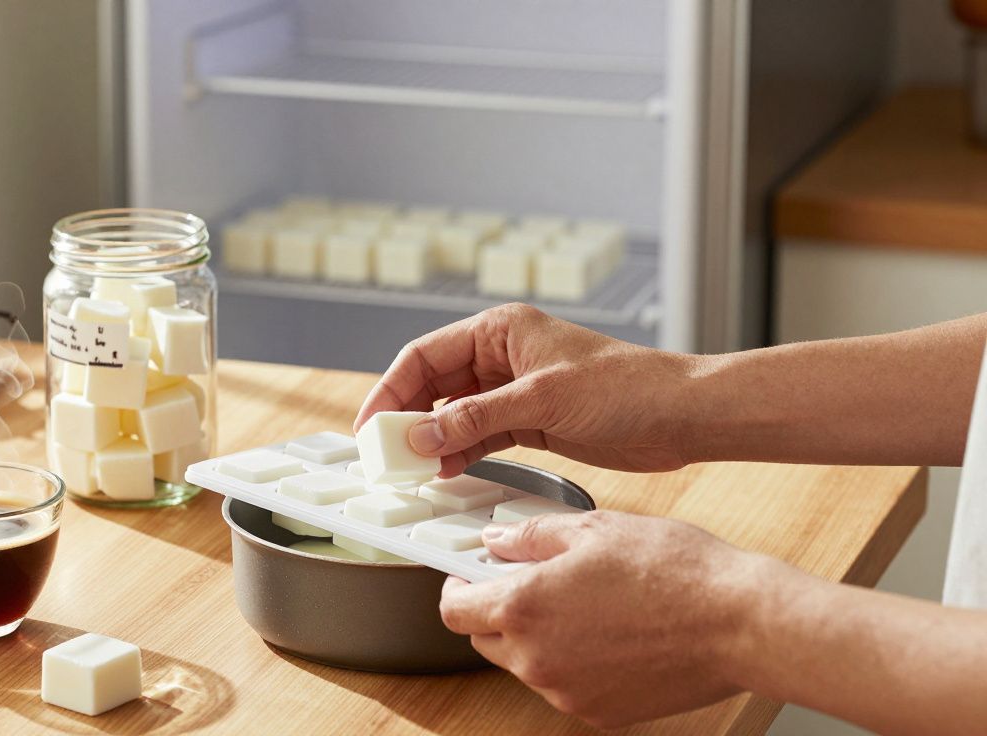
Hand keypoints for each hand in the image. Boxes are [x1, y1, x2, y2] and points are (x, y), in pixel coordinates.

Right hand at [354, 304, 696, 476]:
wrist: (681, 416)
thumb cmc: (626, 388)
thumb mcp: (541, 400)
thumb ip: (476, 418)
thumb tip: (421, 436)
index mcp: (500, 330)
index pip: (425, 355)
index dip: (391, 390)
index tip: (371, 426)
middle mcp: (501, 356)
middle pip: (433, 385)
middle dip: (407, 418)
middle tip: (384, 455)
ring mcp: (514, 390)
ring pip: (453, 413)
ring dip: (431, 440)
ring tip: (409, 470)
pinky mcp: (530, 421)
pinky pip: (479, 435)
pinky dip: (459, 453)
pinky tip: (445, 472)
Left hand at [440, 511, 787, 728]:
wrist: (737, 623)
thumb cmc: (674, 570)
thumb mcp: (594, 529)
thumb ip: (531, 537)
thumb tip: (496, 540)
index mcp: (525, 606)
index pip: (454, 610)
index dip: (455, 588)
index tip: (467, 575)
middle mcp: (536, 658)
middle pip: (485, 639)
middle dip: (496, 610)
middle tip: (531, 582)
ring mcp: (565, 692)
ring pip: (524, 664)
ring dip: (536, 637)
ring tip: (584, 604)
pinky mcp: (596, 712)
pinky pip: (562, 685)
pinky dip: (571, 662)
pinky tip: (607, 632)